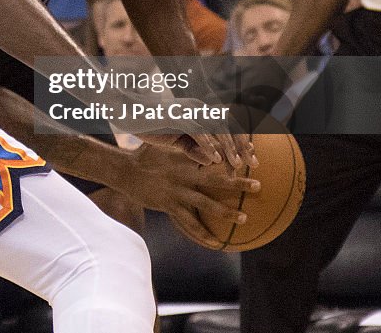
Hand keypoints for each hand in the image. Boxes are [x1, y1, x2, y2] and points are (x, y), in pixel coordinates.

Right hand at [126, 143, 259, 248]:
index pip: (213, 155)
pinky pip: (190, 223)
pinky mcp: (169, 206)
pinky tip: (217, 243)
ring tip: (244, 218)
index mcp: (185, 158)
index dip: (231, 154)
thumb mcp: (164, 143)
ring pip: (206, 204)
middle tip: (257, 186)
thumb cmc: (144, 155)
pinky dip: (204, 234)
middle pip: (215, 180)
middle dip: (237, 183)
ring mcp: (177, 192)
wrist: (123, 171)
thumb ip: (183, 142)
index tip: (249, 152)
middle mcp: (183, 175)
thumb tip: (201, 137)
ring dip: (226, 212)